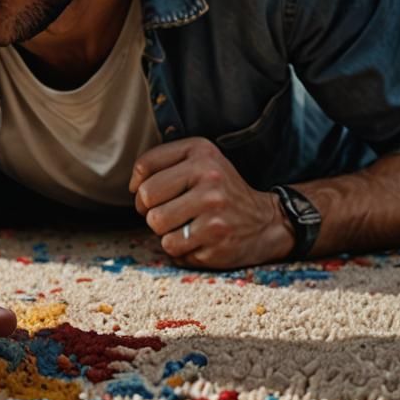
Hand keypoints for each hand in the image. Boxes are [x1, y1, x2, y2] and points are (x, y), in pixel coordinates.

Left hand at [130, 138, 292, 268]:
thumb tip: (133, 187)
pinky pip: (173, 248)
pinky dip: (179, 248)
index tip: (151, 194)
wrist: (266, 222)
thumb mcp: (201, 160)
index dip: (138, 185)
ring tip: (186, 226)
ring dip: (165, 230)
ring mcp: (214, 211)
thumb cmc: (222, 191)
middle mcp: (210, 177)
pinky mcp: (216, 241)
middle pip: (147, 197)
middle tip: (169, 212)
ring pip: (157, 224)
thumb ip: (164, 162)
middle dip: (150, 209)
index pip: (145, 166)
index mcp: (202, 152)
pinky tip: (198, 240)